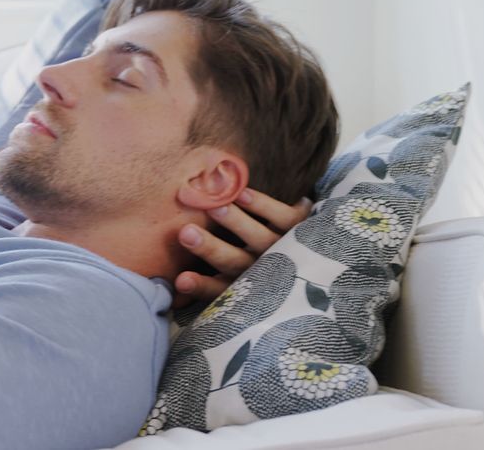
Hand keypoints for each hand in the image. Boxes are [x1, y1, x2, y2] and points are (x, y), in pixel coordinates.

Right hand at [173, 188, 312, 307]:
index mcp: (244, 283)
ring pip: (259, 238)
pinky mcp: (301, 226)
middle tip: (186, 233)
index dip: (200, 286)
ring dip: (236, 221)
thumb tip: (172, 278)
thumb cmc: (257, 257)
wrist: (311, 246)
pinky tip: (241, 193)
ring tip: (214, 206)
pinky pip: (283, 217)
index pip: (218, 289)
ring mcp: (285, 247)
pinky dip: (262, 205)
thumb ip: (206, 275)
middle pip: (234, 262)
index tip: (180, 280)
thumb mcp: (234, 272)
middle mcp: (264, 268)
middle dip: (209, 248)